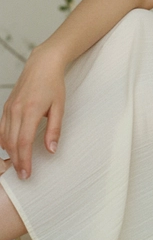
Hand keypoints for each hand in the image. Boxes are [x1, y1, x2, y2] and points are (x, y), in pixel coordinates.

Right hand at [0, 48, 65, 179]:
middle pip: (12, 143)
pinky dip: (4, 140)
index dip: (24, 160)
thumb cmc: (53, 84)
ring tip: (17, 164)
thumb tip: (51, 150)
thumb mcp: (59, 107)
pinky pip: (1, 128)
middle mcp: (16, 110)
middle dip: (16, 161)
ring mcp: (9, 108)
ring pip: (4, 137)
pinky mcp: (6, 106)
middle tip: (23, 174)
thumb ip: (54, 129)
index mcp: (31, 111)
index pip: (23, 142)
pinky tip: (10, 148)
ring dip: (10, 153)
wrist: (42, 65)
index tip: (27, 173)